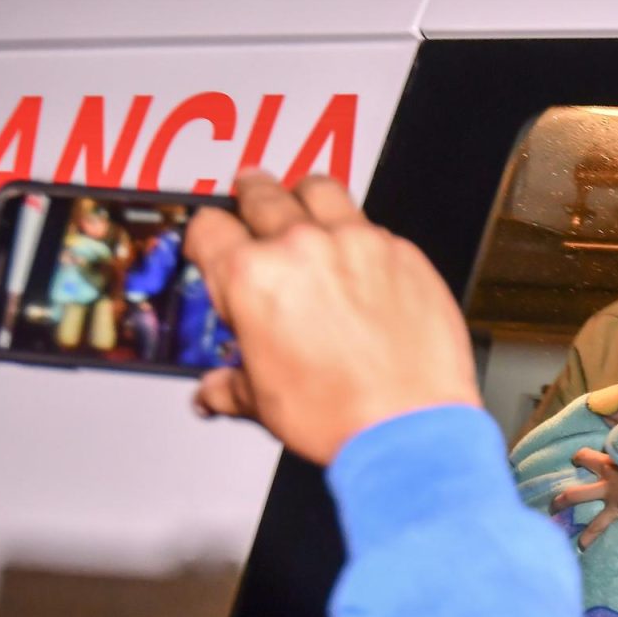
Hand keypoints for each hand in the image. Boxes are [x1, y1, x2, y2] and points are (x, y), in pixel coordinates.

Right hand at [184, 171, 479, 464]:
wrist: (409, 427)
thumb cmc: (340, 416)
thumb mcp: (263, 403)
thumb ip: (232, 385)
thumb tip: (214, 391)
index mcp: (252, 277)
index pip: (209, 227)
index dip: (208, 237)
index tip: (215, 244)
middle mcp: (302, 248)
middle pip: (262, 194)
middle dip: (251, 197)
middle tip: (252, 202)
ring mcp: (357, 243)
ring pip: (321, 189)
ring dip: (306, 196)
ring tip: (306, 208)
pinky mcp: (403, 253)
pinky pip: (375, 226)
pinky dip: (362, 236)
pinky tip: (362, 260)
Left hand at [550, 447, 617, 549]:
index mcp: (616, 457)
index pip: (594, 451)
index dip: (585, 454)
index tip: (581, 457)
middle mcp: (608, 473)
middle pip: (583, 465)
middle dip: (575, 460)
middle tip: (567, 468)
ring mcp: (609, 492)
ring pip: (578, 494)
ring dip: (563, 501)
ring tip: (552, 509)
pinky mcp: (616, 510)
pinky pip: (598, 525)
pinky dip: (589, 536)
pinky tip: (580, 546)